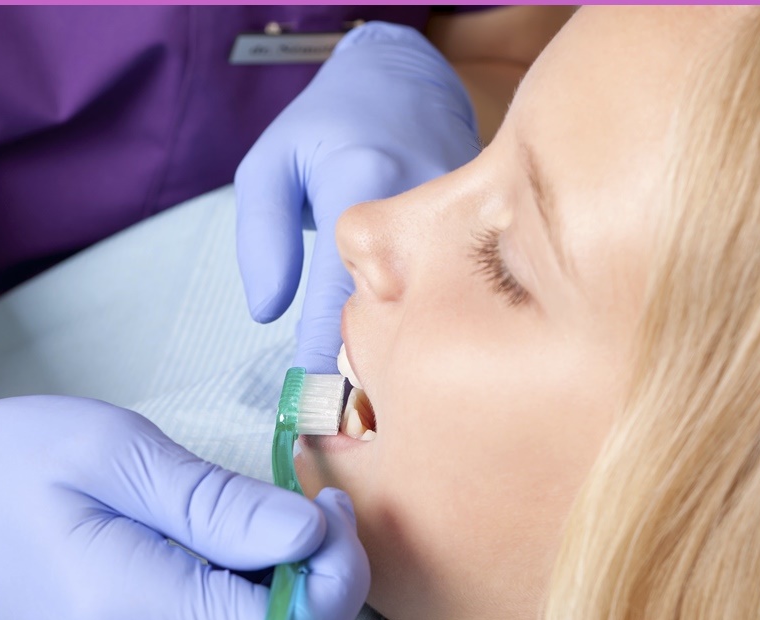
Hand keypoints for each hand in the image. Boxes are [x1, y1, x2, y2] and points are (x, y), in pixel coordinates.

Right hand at [0, 383, 369, 619]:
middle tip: (311, 506)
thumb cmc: (13, 457)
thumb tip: (309, 538)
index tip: (326, 507)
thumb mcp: (117, 450)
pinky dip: (255, 611)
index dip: (336, 579)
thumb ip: (218, 504)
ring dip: (293, 597)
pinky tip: (232, 553)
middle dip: (325, 586)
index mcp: (130, 613)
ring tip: (265, 521)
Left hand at [235, 21, 480, 372]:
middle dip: (378, 360)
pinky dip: (448, 314)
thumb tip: (270, 311)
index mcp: (363, 184)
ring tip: (403, 374)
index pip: (339, 297)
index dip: (321, 357)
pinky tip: (434, 330)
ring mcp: (472, 214)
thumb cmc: (329, 126)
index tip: (311, 401)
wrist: (409, 77)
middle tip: (354, 399)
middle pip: (404, 311)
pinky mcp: (498, 225)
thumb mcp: (269, 165)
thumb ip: (262, 237)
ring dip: (421, 341)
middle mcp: (426, 201)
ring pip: (446, 306)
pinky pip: (472, 288)